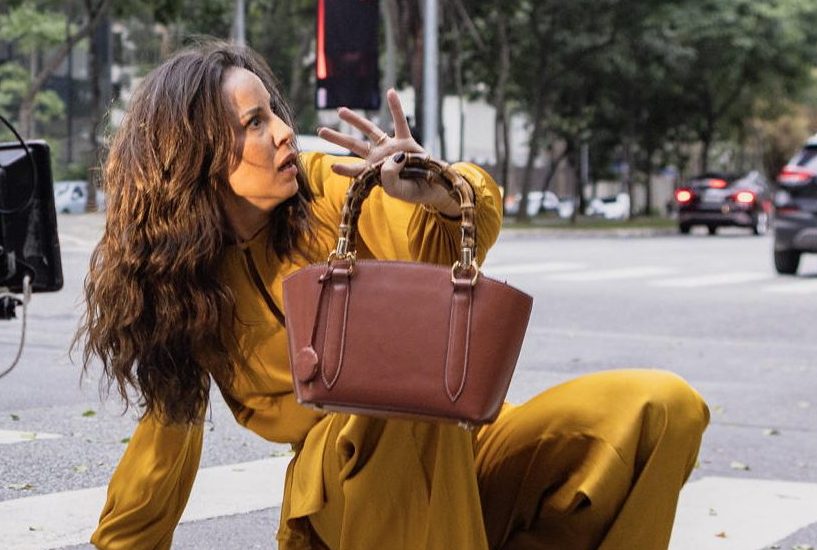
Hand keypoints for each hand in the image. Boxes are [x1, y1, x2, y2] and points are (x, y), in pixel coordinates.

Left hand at [317, 89, 459, 216]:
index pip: (356, 170)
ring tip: (340, 111)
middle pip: (354, 146)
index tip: (332, 167)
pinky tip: (391, 92)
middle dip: (338, 138)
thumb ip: (389, 177)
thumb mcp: (398, 190)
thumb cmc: (414, 191)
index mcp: (374, 173)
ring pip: (370, 130)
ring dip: (355, 120)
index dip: (345, 169)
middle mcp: (380, 158)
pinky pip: (399, 122)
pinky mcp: (406, 141)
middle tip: (320, 131)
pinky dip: (395, 107)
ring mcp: (392, 148)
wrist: (434, 187)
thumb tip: (391, 157)